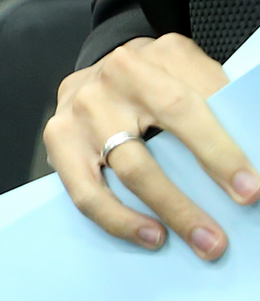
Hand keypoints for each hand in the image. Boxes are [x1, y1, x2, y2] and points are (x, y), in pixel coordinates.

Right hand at [43, 34, 253, 259]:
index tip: (249, 190)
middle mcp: (111, 83)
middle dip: (187, 199)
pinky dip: (118, 219)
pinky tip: (149, 234)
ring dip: (164, 213)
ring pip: (123, 173)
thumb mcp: (191, 72)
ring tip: (196, 241)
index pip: (186, 109)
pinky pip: (86, 193)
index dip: (218, 153)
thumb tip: (247, 155)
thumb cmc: (159, 76)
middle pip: (150, 149)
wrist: (102, 63)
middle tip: (217, 238)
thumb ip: (214, 100)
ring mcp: (80, 113)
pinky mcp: (59, 141)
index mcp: (155, 58)